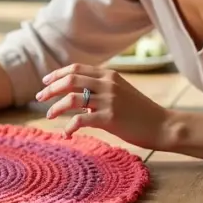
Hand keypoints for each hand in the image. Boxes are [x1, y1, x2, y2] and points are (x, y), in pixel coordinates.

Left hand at [35, 63, 172, 149]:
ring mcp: (109, 100)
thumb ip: (101, 89)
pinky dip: (69, 127)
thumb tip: (76, 96)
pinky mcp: (110, 118)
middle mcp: (108, 84)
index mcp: (109, 75)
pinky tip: (66, 133)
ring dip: (56, 107)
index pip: (76, 69)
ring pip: (72, 98)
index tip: (44, 83)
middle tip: (39, 98)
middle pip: (70, 80)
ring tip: (48, 115)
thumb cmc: (140, 112)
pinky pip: (80, 120)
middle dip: (51, 89)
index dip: (57, 74)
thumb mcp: (121, 92)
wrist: (162, 125)